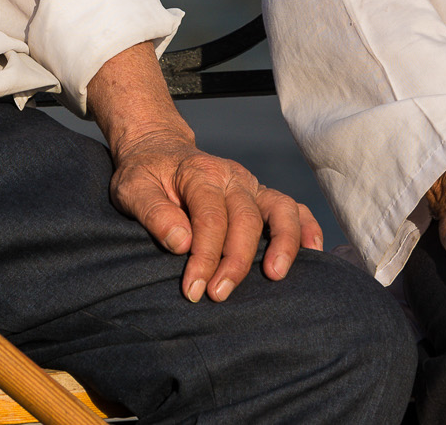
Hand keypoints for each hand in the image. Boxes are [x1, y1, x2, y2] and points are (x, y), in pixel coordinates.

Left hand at [84, 41, 321, 302]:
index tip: (194, 289)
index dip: (204, 256)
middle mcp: (232, 177)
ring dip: (283, 243)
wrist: (159, 150)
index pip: (210, 217)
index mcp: (200, 173)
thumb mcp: (132, 189)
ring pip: (279, 209)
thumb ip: (153, 213)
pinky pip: (293, 207)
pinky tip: (313, 252)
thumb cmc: (145, 175)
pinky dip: (307, 227)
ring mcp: (251, 185)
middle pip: (246, 219)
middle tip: (218, 294)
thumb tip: (180, 243)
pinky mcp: (261, 195)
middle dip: (236, 261)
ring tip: (275, 275)